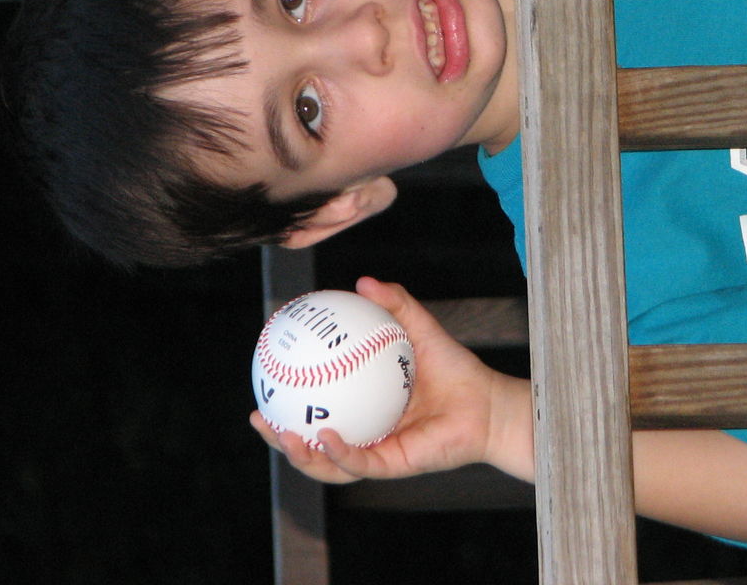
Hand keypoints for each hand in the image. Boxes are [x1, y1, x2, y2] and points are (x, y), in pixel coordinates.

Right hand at [250, 276, 531, 484]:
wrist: (489, 402)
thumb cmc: (456, 369)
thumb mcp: (420, 329)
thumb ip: (395, 304)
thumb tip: (362, 281)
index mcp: (362, 408)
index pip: (315, 408)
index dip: (285, 402)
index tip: (262, 382)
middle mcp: (365, 434)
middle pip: (310, 445)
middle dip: (279, 438)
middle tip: (258, 416)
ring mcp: (378, 453)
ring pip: (329, 465)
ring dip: (301, 455)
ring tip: (282, 433)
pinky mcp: (396, 465)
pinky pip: (361, 463)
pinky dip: (340, 452)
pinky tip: (324, 437)